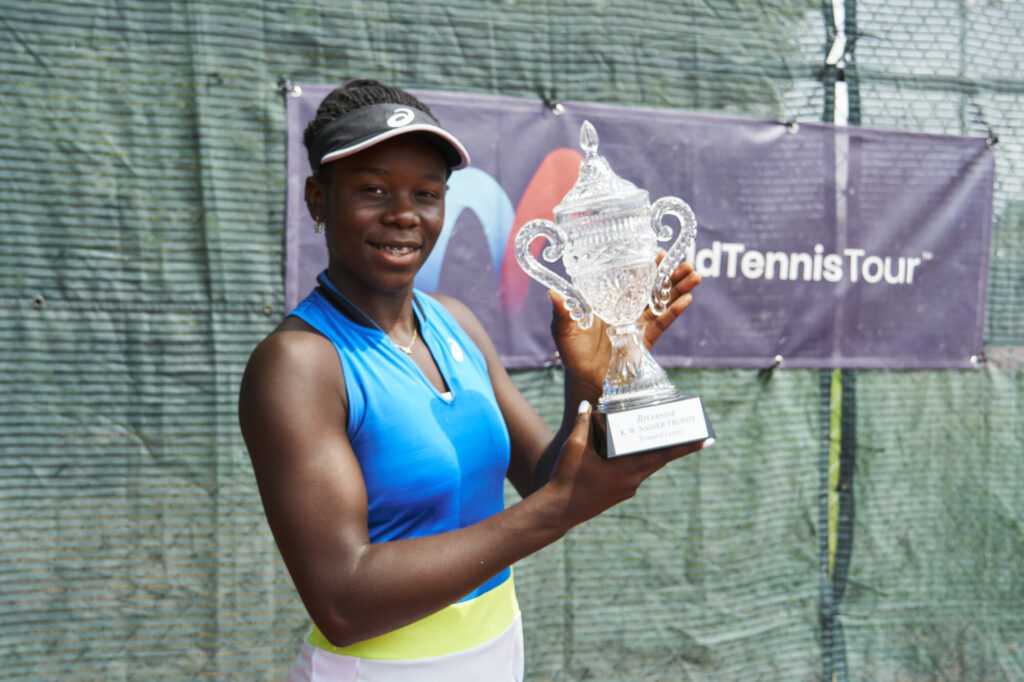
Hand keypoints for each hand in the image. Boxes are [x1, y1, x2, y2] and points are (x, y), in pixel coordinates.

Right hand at [545, 400, 711, 529]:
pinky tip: (627, 449)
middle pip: (659, 458)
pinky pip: (634, 471)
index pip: (665, 454)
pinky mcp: (618, 492)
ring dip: (652, 451)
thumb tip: (587, 404)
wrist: (557, 511)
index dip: (687, 447)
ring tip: (656, 433)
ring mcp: (627, 488)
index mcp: (628, 469)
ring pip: (646, 465)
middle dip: (673, 444)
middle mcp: (633, 480)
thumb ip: (583, 423)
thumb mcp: (574, 447)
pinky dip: (637, 459)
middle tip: (687, 429)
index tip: (708, 440)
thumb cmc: (567, 478)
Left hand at [549, 258, 701, 399]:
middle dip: (669, 274)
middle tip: (684, 261)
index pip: (628, 278)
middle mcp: (625, 310)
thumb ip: (562, 312)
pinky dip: (674, 311)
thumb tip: (552, 293)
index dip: (644, 265)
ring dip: (678, 288)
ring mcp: (637, 324)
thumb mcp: (563, 330)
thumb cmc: (573, 353)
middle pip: (651, 287)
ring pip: (662, 302)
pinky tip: (687, 299)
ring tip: (694, 275)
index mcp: (608, 302)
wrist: (587, 381)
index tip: (658, 252)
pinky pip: (662, 323)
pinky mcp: (645, 340)